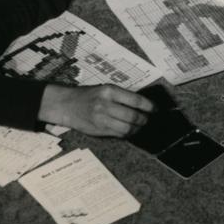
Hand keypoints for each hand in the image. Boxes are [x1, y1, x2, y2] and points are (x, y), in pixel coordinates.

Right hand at [38, 84, 154, 136]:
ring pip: (127, 128)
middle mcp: (105, 105)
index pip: (135, 100)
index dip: (149, 106)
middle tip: (148, 119)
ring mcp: (101, 119)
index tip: (156, 109)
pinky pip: (118, 134)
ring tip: (141, 125)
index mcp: (109, 91)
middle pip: (133, 116)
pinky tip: (130, 130)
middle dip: (144, 119)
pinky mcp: (98, 130)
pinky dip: (128, 134)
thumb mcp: (105, 89)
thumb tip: (142, 104)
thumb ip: (121, 96)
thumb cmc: (88, 95)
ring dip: (137, 128)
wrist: (67, 105)